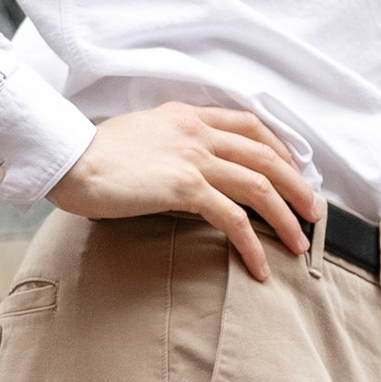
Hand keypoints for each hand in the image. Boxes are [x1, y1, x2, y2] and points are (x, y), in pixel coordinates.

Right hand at [50, 103, 319, 280]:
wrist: (67, 158)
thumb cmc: (91, 154)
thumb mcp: (139, 135)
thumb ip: (168, 144)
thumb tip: (182, 168)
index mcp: (187, 116)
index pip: (249, 124)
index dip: (280, 149)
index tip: (295, 171)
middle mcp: (196, 131)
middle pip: (266, 156)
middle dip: (297, 186)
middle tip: (313, 212)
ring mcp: (193, 157)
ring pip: (258, 185)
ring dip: (285, 217)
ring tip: (299, 243)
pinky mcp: (184, 187)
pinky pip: (232, 218)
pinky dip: (251, 244)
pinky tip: (259, 266)